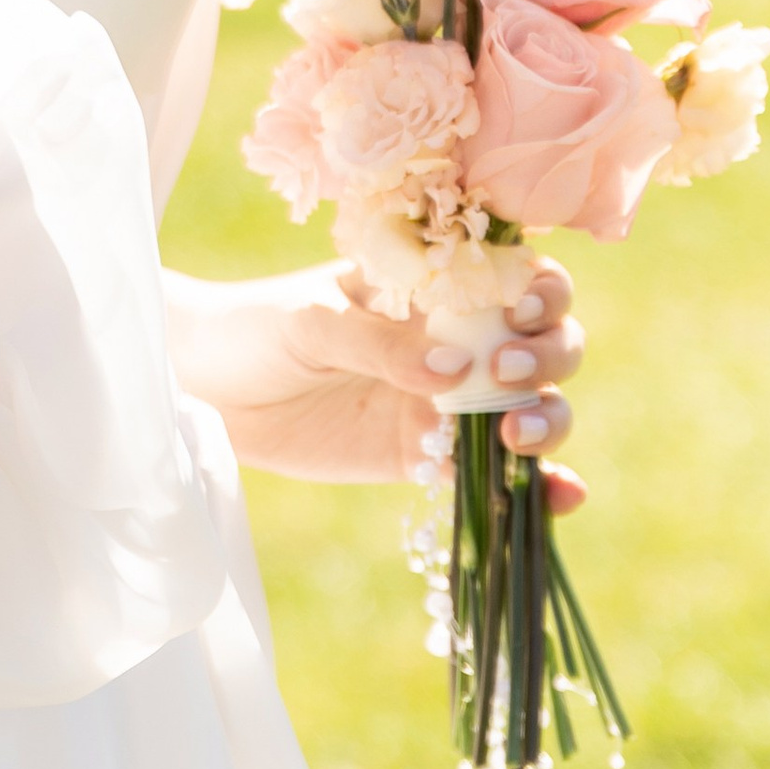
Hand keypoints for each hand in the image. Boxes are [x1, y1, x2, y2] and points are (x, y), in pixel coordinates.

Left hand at [167, 256, 588, 515]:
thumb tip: (454, 369)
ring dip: (549, 417)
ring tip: (515, 435)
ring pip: (533, 405)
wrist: (206, 389)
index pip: (510, 274)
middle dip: (548, 355)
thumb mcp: (309, 323)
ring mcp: (446, 399)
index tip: (518, 308)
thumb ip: (376, 343)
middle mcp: (452, 339)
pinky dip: (539, 485)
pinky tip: (563, 494)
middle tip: (501, 372)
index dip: (538, 288)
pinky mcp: (427, 455)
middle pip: (543, 340)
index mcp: (427, 285)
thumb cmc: (254, 329)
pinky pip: (495, 472)